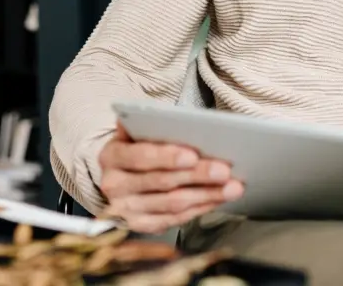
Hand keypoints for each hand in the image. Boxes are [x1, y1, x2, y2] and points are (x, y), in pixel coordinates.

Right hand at [97, 122, 243, 232]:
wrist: (117, 180)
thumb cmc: (132, 150)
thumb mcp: (132, 134)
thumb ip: (146, 126)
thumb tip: (165, 116)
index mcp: (111, 156)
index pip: (140, 157)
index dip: (167, 157)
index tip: (193, 155)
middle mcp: (114, 186)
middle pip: (161, 181)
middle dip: (196, 176)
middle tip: (223, 170)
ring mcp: (126, 210)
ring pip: (172, 203)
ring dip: (206, 195)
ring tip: (231, 186)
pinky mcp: (140, 226)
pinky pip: (175, 219)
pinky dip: (200, 208)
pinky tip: (217, 199)